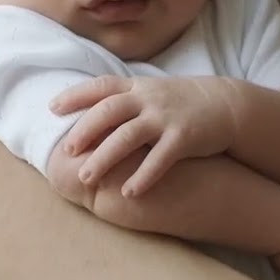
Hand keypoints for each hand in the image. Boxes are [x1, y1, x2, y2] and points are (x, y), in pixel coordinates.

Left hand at [50, 75, 239, 196]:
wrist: (227, 105)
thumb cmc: (181, 103)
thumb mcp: (152, 92)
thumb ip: (124, 99)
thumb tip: (88, 113)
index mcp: (138, 87)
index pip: (102, 86)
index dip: (76, 95)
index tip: (52, 108)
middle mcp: (148, 99)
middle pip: (109, 111)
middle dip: (85, 130)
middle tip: (66, 150)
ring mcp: (166, 117)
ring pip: (128, 136)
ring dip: (105, 157)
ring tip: (86, 177)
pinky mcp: (184, 137)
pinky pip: (160, 158)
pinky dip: (143, 176)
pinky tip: (128, 193)